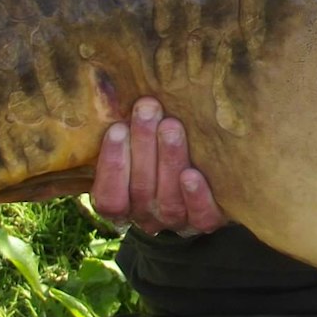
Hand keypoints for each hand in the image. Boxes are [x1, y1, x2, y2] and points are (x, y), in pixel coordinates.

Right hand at [91, 97, 226, 235]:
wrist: (204, 192)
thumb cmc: (158, 160)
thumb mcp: (137, 152)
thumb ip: (127, 135)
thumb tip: (120, 93)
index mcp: (123, 205)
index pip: (109, 196)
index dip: (112, 164)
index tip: (118, 127)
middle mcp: (147, 217)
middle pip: (141, 189)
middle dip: (143, 145)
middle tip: (148, 108)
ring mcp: (177, 221)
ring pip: (169, 200)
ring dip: (169, 160)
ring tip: (171, 126)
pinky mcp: (208, 223)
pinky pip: (201, 216)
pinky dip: (196, 196)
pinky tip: (192, 174)